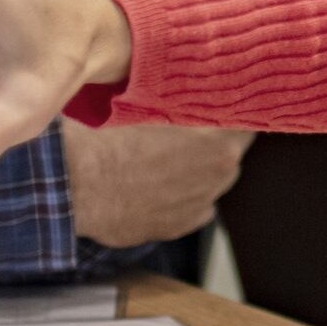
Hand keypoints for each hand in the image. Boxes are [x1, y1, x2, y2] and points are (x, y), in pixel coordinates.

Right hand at [63, 122, 250, 247]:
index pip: (246, 122)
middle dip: (218, 143)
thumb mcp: (153, 107)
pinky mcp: (179, 227)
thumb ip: (183, 107)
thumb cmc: (113, 140)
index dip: (234, 113)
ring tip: (172, 162)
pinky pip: (195, 209)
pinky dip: (185, 199)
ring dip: (201, 173)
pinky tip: (163, 189)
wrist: (80, 184)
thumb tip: (192, 98)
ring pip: (214, 183)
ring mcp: (202, 204)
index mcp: (221, 140)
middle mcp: (220, 174)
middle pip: (232, 152)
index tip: (224, 107)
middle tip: (193, 132)